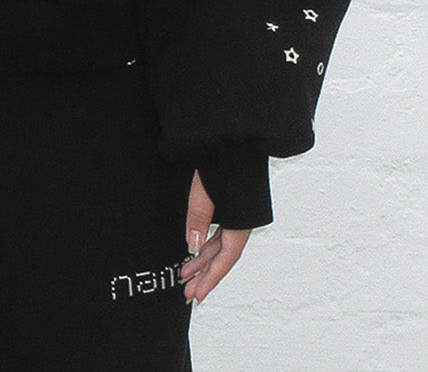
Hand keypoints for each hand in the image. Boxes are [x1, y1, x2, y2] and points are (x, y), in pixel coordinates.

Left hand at [178, 171, 250, 304]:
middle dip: (205, 274)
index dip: (211, 278)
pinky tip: (196, 248)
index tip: (197, 295)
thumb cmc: (225, 158)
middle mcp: (241, 221)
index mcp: (240, 221)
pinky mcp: (231, 203)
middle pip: (223, 255)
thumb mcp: (205, 188)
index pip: (225, 258)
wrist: (237, 133)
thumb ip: (198, 217)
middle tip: (188, 292)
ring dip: (204, 259)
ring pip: (220, 243)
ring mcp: (237, 212)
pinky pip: (220, 230)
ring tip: (186, 273)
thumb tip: (192, 245)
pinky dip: (207, 242)